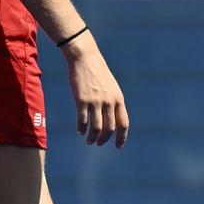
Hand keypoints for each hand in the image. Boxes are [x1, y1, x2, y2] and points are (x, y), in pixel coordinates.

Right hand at [63, 32, 128, 146]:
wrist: (85, 58)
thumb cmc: (98, 72)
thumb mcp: (110, 87)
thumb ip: (113, 102)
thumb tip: (111, 119)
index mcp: (118, 99)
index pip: (124, 123)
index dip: (122, 137)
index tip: (118, 145)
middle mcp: (109, 102)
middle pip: (110, 128)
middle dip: (104, 139)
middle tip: (99, 143)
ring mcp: (95, 101)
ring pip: (96, 127)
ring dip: (92, 137)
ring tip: (89, 141)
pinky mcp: (82, 100)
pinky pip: (82, 120)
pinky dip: (81, 128)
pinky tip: (79, 131)